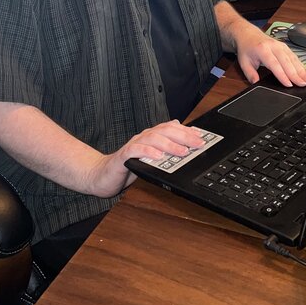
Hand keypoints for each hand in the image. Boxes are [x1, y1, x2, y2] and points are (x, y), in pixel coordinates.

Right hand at [92, 120, 207, 196]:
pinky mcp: (124, 156)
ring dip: (170, 144)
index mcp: (151, 137)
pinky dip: (148, 152)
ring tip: (182, 151)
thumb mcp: (151, 158)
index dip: (187, 131)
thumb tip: (183, 133)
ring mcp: (133, 145)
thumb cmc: (128, 167)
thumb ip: (165, 147)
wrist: (102, 175)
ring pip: (153, 139)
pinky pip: (136, 151)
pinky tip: (158, 156)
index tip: (202, 137)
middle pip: (165, 131)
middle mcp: (143, 137)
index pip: (172, 129)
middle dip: (184, 136)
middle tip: (198, 144)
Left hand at [231, 21, 305, 87]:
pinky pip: (294, 56)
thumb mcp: (244, 62)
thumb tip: (256, 84)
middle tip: (303, 84)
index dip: (282, 75)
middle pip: (287, 62)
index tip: (289, 84)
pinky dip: (301, 64)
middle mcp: (273, 46)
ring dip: (301, 70)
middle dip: (296, 74)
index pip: (274, 64)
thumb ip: (250, 74)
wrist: (247, 33)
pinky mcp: (284, 46)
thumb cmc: (246, 48)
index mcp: (263, 49)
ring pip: (293, 58)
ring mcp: (280, 45)